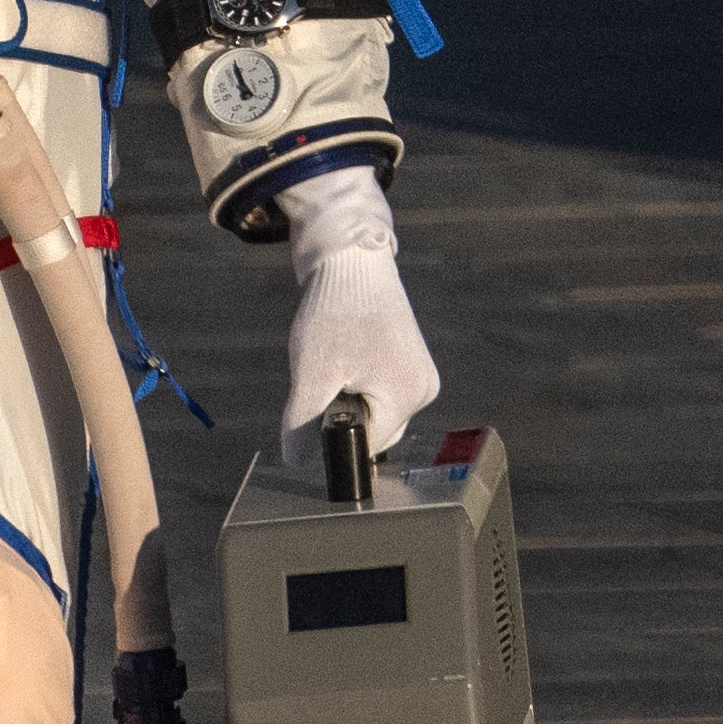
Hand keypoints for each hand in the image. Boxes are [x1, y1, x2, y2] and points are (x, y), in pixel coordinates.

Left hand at [279, 169, 439, 460]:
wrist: (352, 261)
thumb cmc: (335, 313)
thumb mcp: (312, 374)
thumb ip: (303, 425)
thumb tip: (298, 463)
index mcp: (409, 396)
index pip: (366, 445)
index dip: (335, 430)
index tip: (321, 395)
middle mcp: (424, 389)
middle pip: (374, 431)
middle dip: (344, 414)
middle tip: (328, 373)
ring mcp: (421, 375)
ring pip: (375, 412)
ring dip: (350, 398)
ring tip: (338, 359)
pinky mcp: (411, 363)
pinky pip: (381, 393)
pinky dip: (358, 383)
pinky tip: (347, 353)